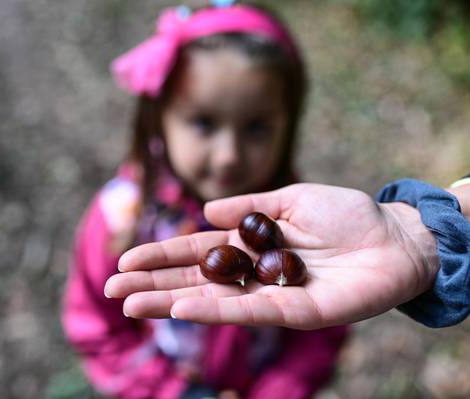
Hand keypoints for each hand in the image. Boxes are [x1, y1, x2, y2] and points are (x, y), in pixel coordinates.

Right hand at [104, 183, 439, 328]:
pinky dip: (216, 310)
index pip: (195, 253)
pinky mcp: (297, 311)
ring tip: (134, 304)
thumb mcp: (290, 199)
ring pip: (213, 301)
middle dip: (153, 285)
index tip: (126, 262)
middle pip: (194, 281)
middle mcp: (253, 274)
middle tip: (114, 291)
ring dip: (171, 302)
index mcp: (249, 246)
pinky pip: (251, 310)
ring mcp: (272, 295)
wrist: (395, 236)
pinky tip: (183, 306)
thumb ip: (249, 207)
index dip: (161, 256)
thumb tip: (206, 214)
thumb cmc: (346, 214)